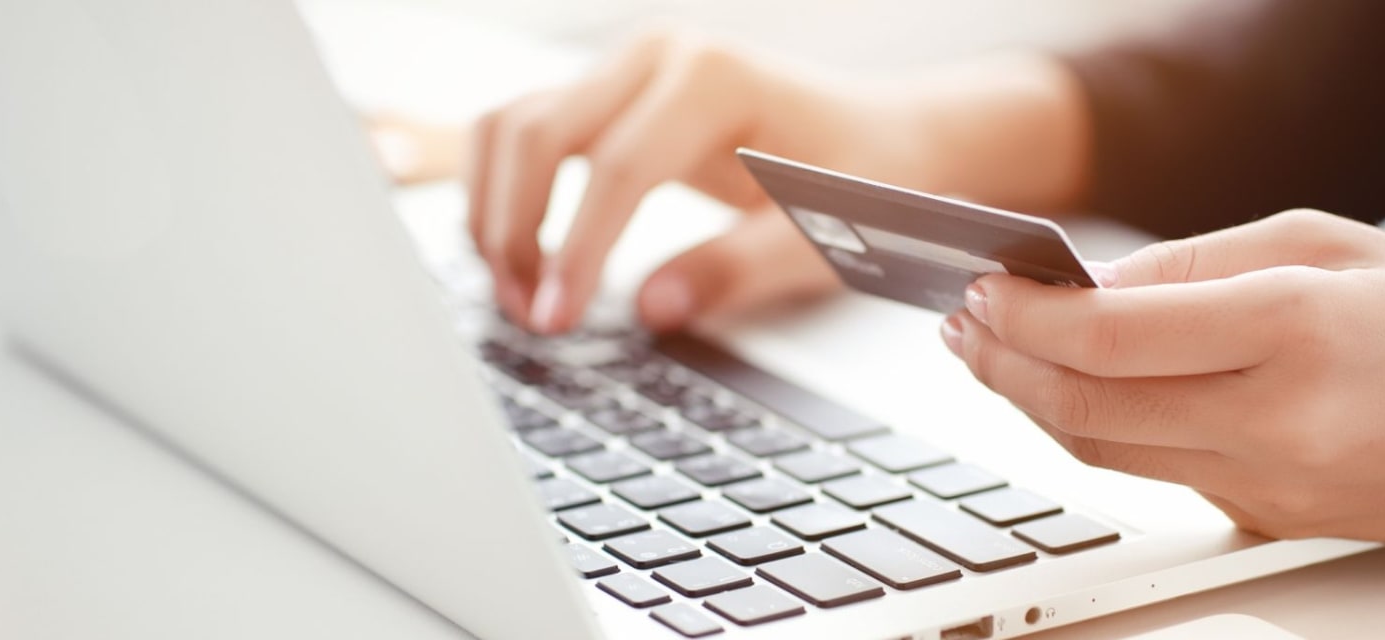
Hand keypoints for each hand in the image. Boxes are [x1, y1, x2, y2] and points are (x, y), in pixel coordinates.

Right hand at [468, 27, 1089, 333]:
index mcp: (715, 79)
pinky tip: (519, 259)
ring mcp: (628, 70)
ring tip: (516, 296)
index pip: (617, 167)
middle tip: (528, 318)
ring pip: (512, 126)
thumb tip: (653, 309)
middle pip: (537, 133)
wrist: (890, 136)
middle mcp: (658, 57)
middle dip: (515, 230)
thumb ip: (741, 269)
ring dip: (494, 212)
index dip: (578, 250)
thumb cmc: (868, 180)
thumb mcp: (826, 233)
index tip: (557, 319)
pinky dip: (503, 193)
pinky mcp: (611, 96)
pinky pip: (527, 132)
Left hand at [942, 209, 1384, 546]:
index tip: (981, 287)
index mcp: (1292, 331)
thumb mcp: (1327, 244)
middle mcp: (1277, 423)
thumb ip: (1197, 262)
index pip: (1108, 337)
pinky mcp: (1274, 524)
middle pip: (1085, 410)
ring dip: (1034, 405)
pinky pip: (1158, 479)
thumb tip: (1092, 288)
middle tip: (961, 324)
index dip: (1023, 315)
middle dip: (1003, 365)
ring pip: (1107, 456)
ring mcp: (1274, 489)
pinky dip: (1099, 436)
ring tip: (994, 356)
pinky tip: (1073, 395)